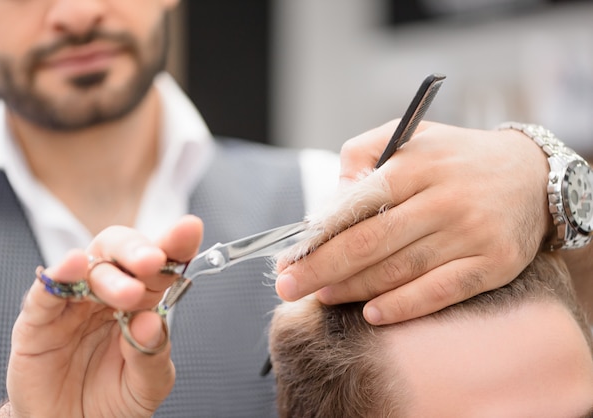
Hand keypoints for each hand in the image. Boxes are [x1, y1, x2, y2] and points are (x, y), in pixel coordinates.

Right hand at [6, 215, 202, 417]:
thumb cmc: (112, 402)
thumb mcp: (147, 385)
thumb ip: (152, 354)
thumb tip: (152, 319)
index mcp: (141, 302)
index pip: (160, 265)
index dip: (174, 244)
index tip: (189, 229)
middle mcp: (108, 294)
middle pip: (121, 253)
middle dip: (139, 250)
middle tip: (155, 261)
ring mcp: (73, 304)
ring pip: (88, 268)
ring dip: (109, 273)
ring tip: (128, 293)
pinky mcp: (38, 321)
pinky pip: (45, 292)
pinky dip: (58, 276)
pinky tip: (73, 266)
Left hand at [276, 121, 550, 323]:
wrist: (533, 175)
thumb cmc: (457, 159)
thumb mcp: (411, 136)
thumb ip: (364, 153)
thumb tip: (333, 195)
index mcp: (416, 165)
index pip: (356, 205)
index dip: (318, 236)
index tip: (290, 256)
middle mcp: (443, 198)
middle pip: (370, 242)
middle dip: (322, 269)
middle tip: (289, 287)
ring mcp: (470, 233)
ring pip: (399, 269)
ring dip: (354, 288)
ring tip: (322, 297)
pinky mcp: (492, 264)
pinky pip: (441, 291)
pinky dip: (404, 306)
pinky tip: (372, 314)